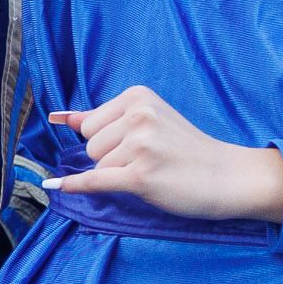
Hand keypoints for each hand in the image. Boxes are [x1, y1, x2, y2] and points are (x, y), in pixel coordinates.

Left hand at [43, 86, 282, 220]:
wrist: (227, 176)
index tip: (140, 144)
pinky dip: (75, 186)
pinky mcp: (141, 176)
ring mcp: (140, 145)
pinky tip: (55, 187)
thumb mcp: (149, 120)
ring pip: (97, 167)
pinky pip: (95, 181)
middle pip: (90, 146)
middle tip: (150, 160)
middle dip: (111, 158)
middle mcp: (138, 116)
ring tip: (153, 171)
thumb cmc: (187, 151)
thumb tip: (61, 118)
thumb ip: (104, 118)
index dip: (107, 141)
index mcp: (138, 97)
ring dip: (119, 176)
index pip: (90, 124)